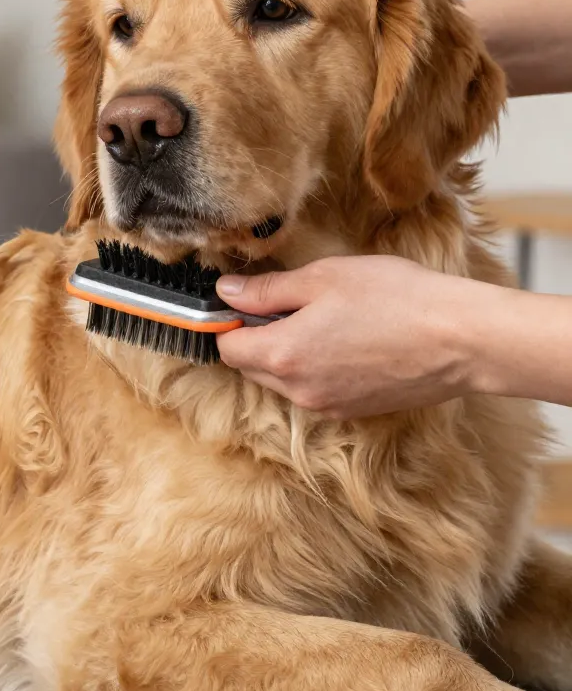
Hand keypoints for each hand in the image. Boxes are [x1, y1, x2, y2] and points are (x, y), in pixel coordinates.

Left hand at [215, 256, 490, 417]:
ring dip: (289, 355)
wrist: (462, 340)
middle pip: (251, 367)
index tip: (251, 303)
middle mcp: (297, 390)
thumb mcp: (323, 278)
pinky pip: (315, 391)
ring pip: (283, 381)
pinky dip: (318, 370)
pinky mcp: (353, 412)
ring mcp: (326, 406)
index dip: (231, 323)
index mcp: (282, 355)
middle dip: (259, 339)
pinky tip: (350, 344)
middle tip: (295, 307)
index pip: (226, 348)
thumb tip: (226, 292)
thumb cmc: (396, 300)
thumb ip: (267, 290)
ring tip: (329, 323)